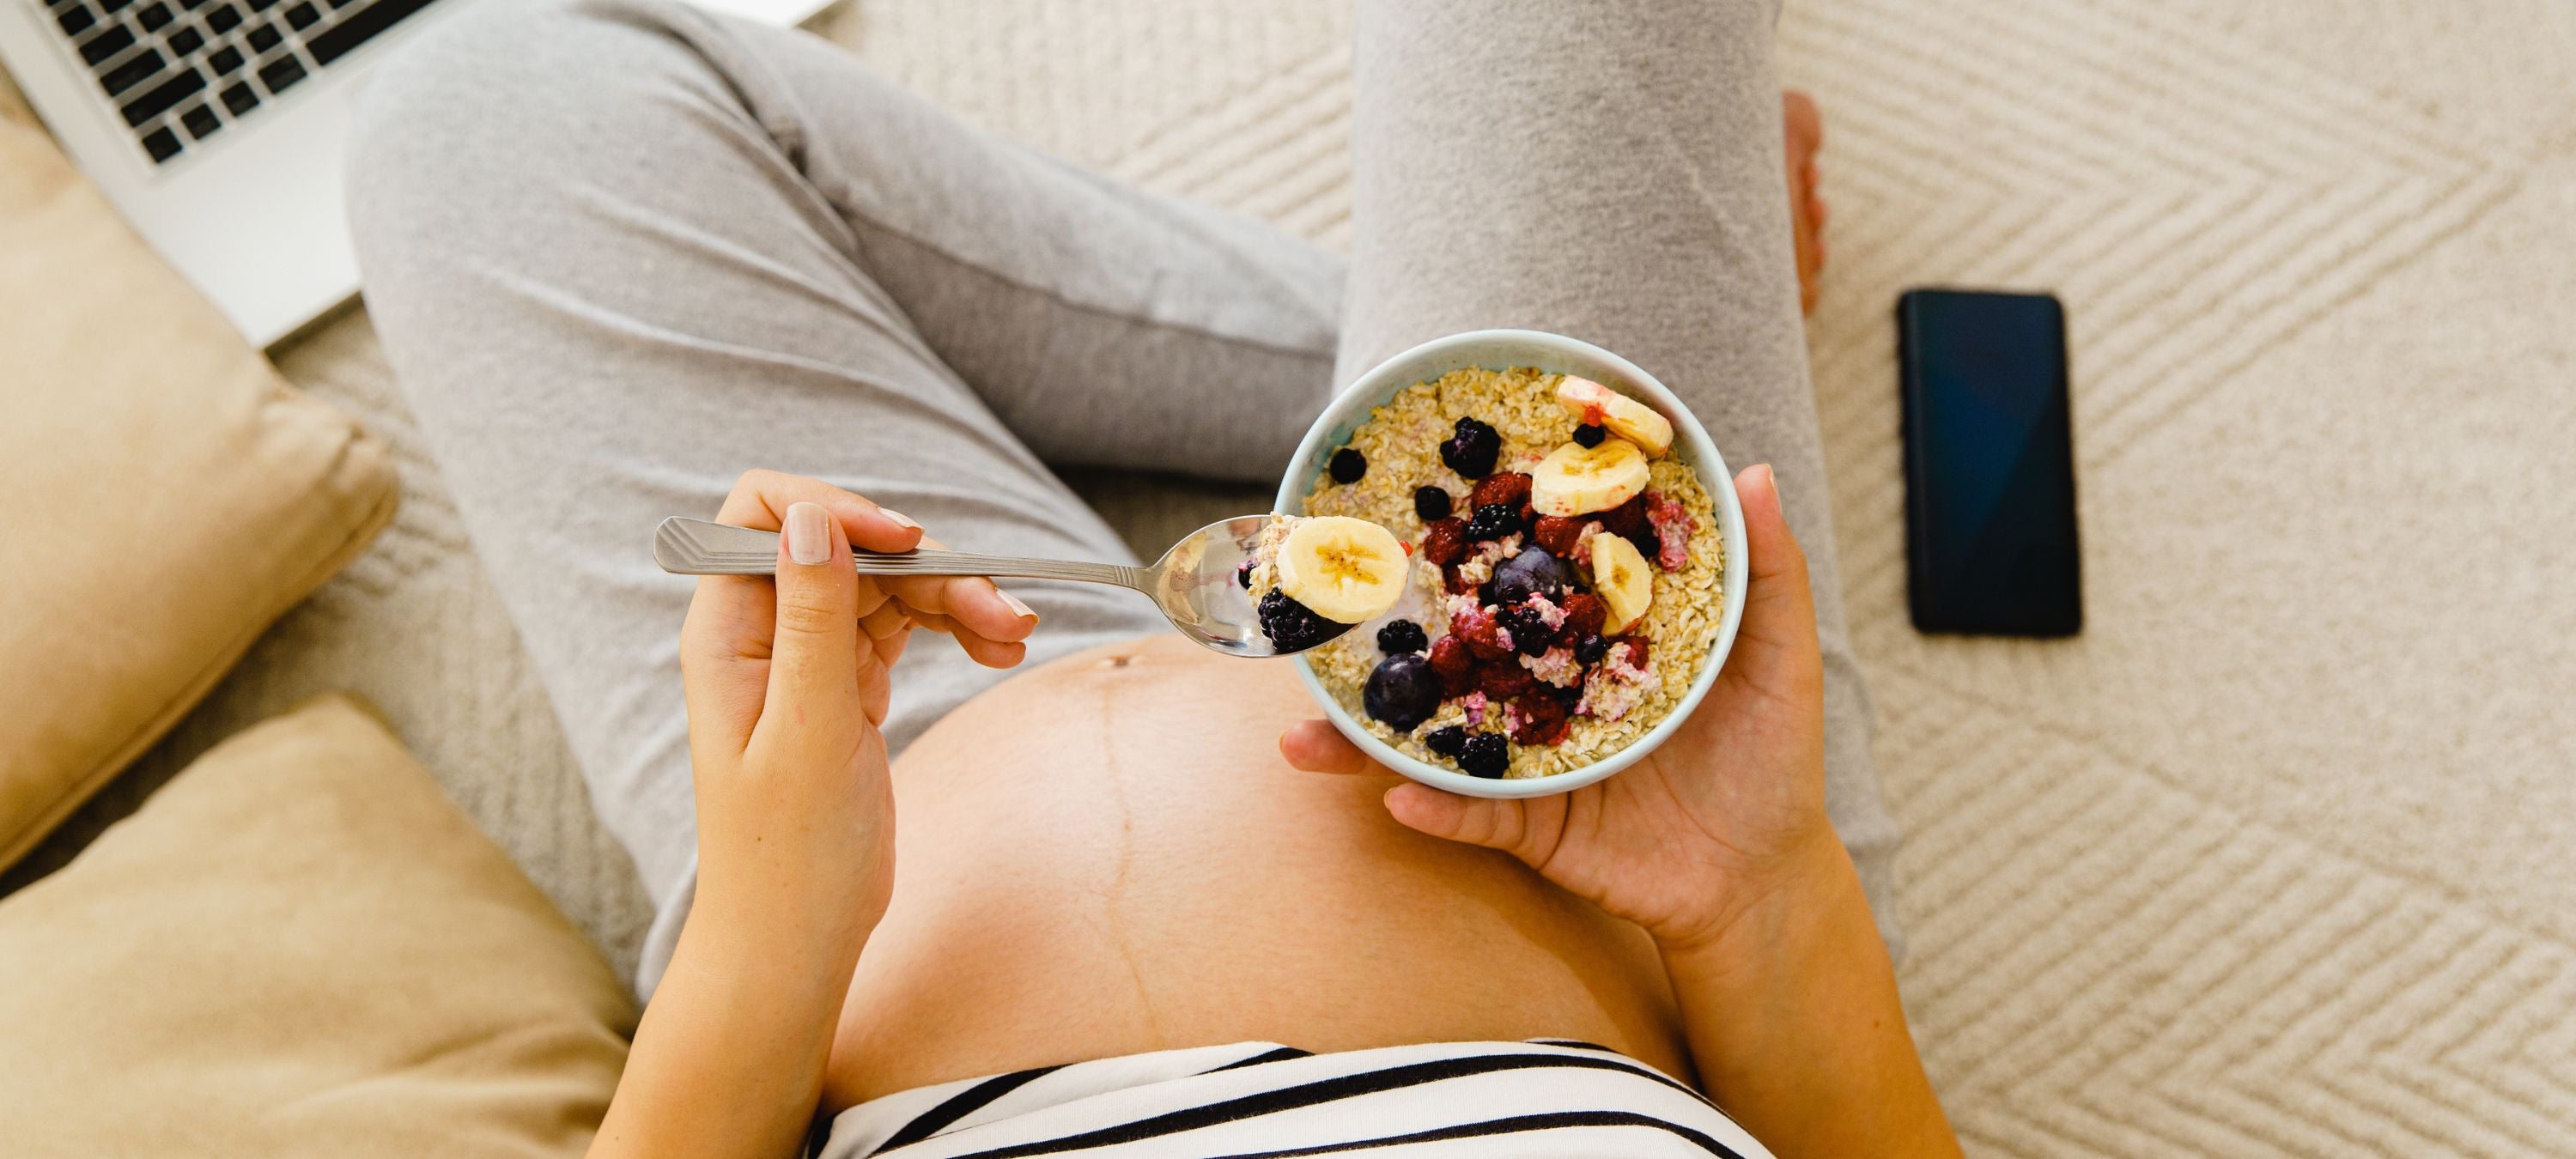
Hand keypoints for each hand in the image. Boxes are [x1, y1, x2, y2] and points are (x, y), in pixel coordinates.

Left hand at [679, 471, 1037, 953]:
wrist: (794, 939)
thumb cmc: (786, 853)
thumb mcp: (807, 732)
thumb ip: (812, 619)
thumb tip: (814, 518)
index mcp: (728, 630)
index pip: (766, 514)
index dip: (837, 508)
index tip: (908, 543)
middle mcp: (762, 630)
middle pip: (850, 547)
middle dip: (928, 567)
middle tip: (1004, 616)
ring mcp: (807, 656)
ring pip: (887, 586)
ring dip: (955, 598)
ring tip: (1014, 638)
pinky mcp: (847, 685)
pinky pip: (904, 627)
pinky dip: (952, 629)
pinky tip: (995, 650)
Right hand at [1282, 464, 1838, 951]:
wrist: (1763, 875)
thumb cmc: (1770, 755)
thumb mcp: (1779, 656)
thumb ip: (1766, 569)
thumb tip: (1751, 468)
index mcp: (1587, 637)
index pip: (1519, 580)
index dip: (1470, 543)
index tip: (1407, 502)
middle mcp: (1540, 691)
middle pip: (1449, 655)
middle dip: (1374, 641)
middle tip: (1310, 610)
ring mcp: (1526, 761)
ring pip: (1434, 740)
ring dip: (1364, 738)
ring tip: (1300, 729)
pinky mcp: (1533, 827)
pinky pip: (1475, 819)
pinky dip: (1437, 811)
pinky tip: (1398, 800)